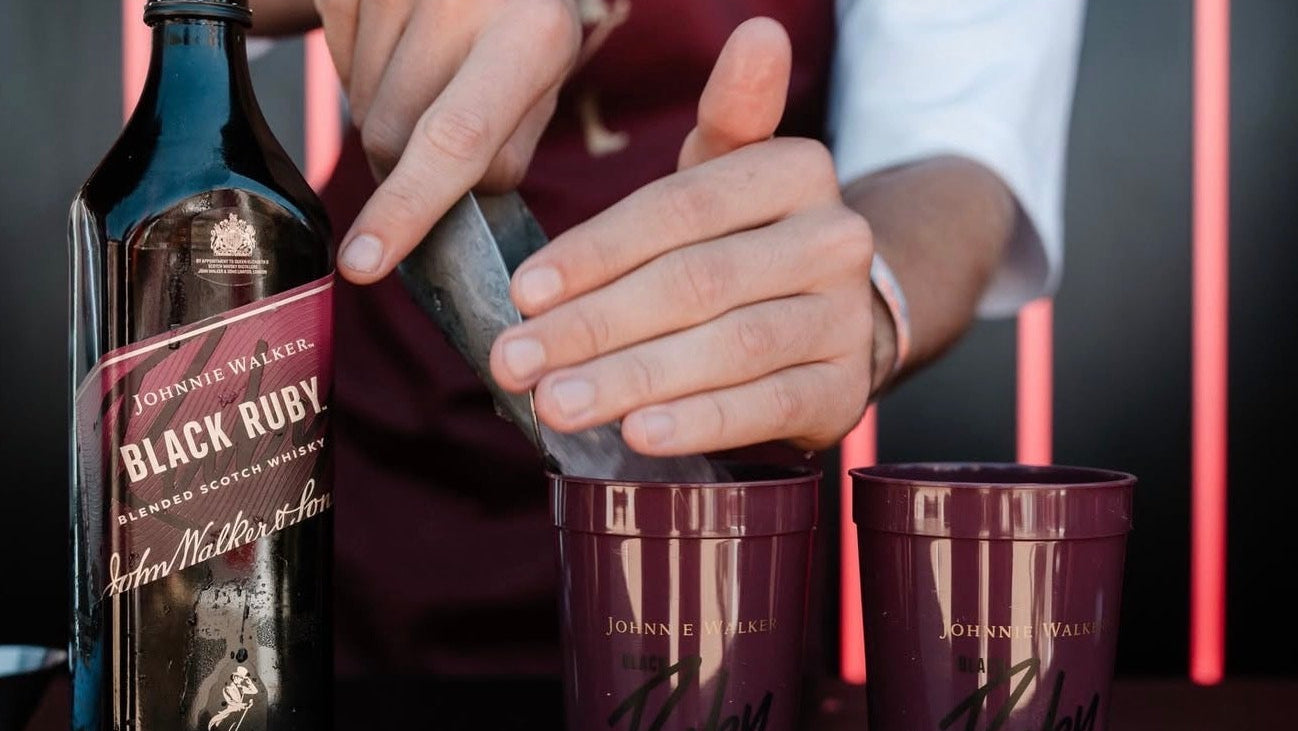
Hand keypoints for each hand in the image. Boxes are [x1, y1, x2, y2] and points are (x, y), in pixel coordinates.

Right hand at [313, 0, 581, 281]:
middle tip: (437, 138)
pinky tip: (399, 40)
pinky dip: (360, 70)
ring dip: (387, 116)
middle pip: (393, 136)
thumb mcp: (546, 75)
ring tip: (429, 68)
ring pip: (362, 106)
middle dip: (405, 168)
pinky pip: (334, 58)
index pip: (456, 142)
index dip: (407, 209)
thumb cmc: (523, 13)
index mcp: (534, 34)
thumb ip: (504, 150)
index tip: (366, 263)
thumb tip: (446, 217)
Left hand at [488, 18, 877, 454]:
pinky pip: (765, 406)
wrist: (835, 319)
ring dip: (631, 379)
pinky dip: (699, 422)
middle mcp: (833, 239)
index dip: (595, 252)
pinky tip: (636, 435)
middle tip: (515, 362)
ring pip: (727, 347)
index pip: (680, 209)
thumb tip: (759, 30)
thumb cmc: (749, 242)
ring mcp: (844, 319)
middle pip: (695, 281)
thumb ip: (728, 116)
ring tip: (555, 404)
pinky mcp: (844, 390)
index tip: (523, 293)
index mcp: (797, 171)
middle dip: (593, 326)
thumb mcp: (731, 175)